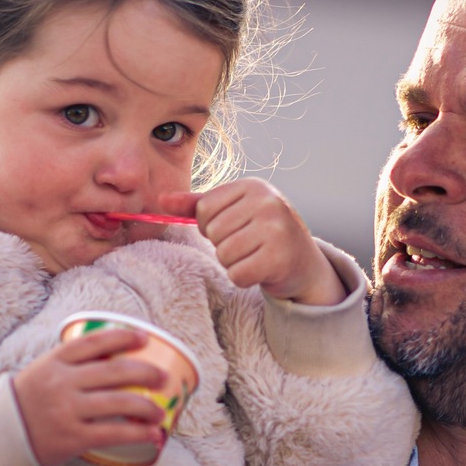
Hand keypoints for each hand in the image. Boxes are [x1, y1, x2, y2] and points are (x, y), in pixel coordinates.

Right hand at [12, 328, 166, 465]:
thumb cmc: (29, 402)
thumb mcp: (43, 372)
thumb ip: (71, 364)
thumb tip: (117, 355)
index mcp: (54, 362)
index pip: (94, 342)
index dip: (122, 337)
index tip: (144, 338)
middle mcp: (62, 383)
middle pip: (113, 371)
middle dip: (145, 372)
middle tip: (163, 377)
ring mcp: (66, 410)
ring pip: (118, 402)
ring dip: (146, 406)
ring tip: (161, 411)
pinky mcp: (71, 438)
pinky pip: (112, 434)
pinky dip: (137, 434)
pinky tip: (153, 435)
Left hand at [159, 178, 344, 305]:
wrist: (304, 264)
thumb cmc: (263, 235)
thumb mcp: (233, 213)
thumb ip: (197, 206)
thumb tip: (161, 200)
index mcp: (253, 186)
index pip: (205, 209)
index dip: (211, 227)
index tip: (234, 230)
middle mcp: (268, 202)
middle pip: (213, 232)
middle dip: (224, 246)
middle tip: (248, 246)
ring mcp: (276, 228)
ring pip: (224, 255)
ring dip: (234, 264)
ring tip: (254, 257)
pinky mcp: (280, 257)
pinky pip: (238, 274)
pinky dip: (244, 278)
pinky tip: (261, 270)